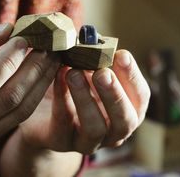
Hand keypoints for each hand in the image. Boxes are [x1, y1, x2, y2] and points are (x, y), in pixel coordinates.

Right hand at [0, 22, 60, 149]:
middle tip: (49, 45)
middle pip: (5, 100)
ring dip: (39, 83)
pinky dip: (32, 95)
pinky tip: (40, 75)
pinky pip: (14, 119)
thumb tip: (8, 29)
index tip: (24, 37)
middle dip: (32, 70)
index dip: (7, 60)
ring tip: (51, 58)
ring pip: (16, 113)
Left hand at [6, 49, 149, 153]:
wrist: (40, 111)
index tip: (122, 54)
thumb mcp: (84, 68)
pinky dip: (61, 99)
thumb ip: (92, 56)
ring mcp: (87, 141)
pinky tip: (58, 78)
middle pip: (124, 120)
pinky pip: (63, 124)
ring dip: (86, 99)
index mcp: (126, 111)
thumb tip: (91, 37)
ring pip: (94, 128)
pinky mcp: (60, 142)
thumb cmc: (70, 84)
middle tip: (102, 72)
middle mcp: (112, 131)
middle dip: (114, 94)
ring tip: (74, 73)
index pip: (140, 97)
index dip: (133, 77)